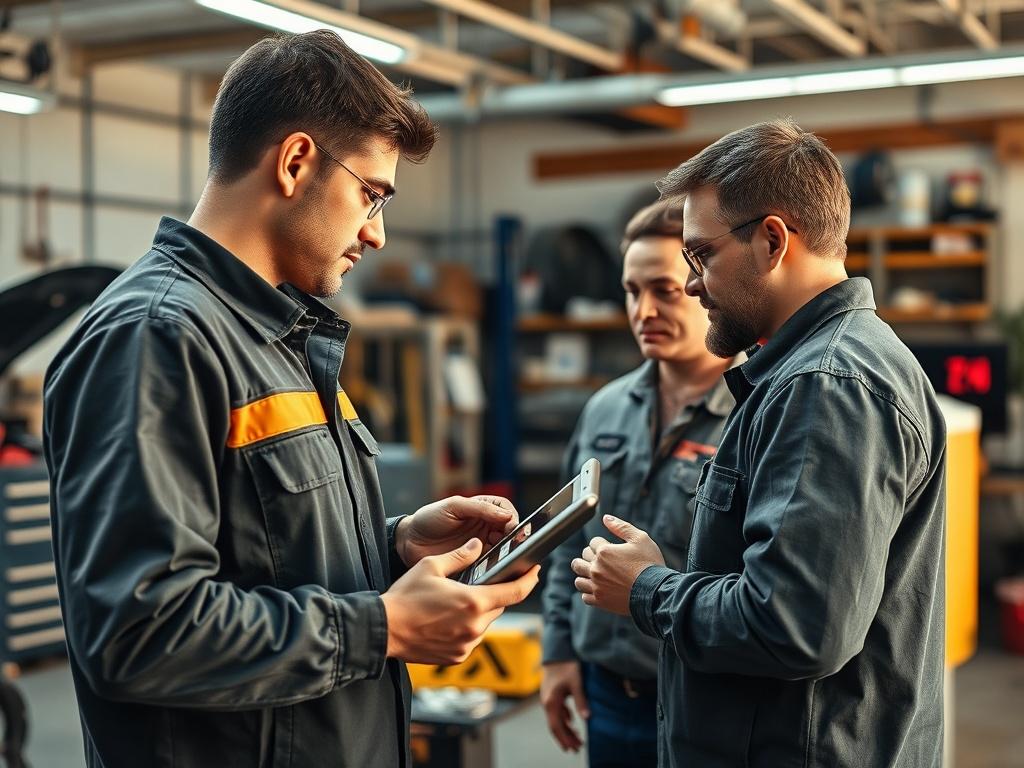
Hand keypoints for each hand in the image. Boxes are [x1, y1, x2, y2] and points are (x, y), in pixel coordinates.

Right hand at [380, 538, 539, 664]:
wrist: (383, 629)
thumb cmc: (405, 597)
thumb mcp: (431, 566)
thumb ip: (460, 556)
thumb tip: (477, 545)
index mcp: (473, 601)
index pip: (515, 592)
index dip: (530, 580)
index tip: (535, 570)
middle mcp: (475, 626)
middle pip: (499, 606)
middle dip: (496, 592)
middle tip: (486, 580)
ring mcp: (467, 644)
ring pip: (485, 623)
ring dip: (480, 611)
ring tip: (458, 600)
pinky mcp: (457, 657)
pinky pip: (472, 638)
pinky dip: (467, 627)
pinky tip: (449, 618)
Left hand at [396, 495, 518, 566]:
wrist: (408, 541)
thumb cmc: (429, 518)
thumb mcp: (453, 506)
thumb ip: (479, 508)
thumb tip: (506, 514)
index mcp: (482, 509)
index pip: (507, 511)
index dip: (512, 519)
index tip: (510, 528)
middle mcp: (484, 527)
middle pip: (509, 533)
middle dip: (513, 539)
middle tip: (510, 546)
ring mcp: (480, 546)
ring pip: (503, 550)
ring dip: (505, 554)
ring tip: (501, 557)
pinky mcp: (473, 563)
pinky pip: (489, 565)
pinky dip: (493, 567)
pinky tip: (490, 568)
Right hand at [541, 660, 589, 752]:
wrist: (557, 651)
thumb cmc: (566, 665)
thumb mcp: (576, 683)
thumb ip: (580, 700)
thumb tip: (587, 718)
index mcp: (551, 701)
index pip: (556, 726)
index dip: (564, 739)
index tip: (572, 748)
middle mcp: (547, 702)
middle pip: (555, 726)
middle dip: (566, 738)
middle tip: (578, 748)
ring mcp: (548, 698)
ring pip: (556, 719)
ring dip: (566, 730)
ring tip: (578, 738)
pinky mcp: (552, 694)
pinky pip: (557, 711)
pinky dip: (564, 719)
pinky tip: (572, 722)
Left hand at [572, 515, 664, 615]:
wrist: (657, 592)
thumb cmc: (650, 565)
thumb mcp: (640, 539)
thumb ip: (621, 526)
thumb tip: (605, 518)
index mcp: (604, 552)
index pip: (593, 542)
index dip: (603, 543)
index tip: (612, 549)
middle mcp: (596, 569)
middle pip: (580, 560)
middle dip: (590, 557)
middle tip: (603, 561)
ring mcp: (597, 586)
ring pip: (579, 579)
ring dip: (585, 576)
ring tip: (596, 575)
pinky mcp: (600, 601)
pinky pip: (585, 596)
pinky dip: (589, 592)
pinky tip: (599, 589)